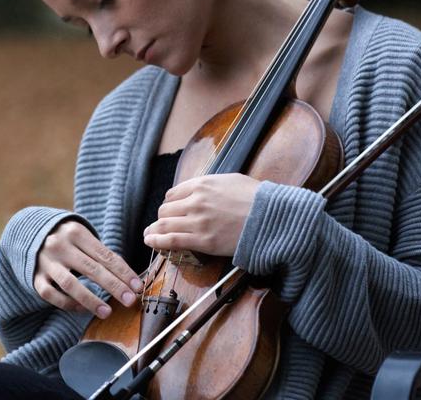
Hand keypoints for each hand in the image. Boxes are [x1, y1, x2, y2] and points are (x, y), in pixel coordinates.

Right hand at [33, 220, 143, 317]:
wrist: (29, 232)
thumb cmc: (67, 239)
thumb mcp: (82, 237)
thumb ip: (101, 254)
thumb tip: (128, 279)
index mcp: (76, 232)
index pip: (105, 255)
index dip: (123, 272)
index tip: (137, 287)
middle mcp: (59, 245)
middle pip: (91, 269)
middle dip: (113, 286)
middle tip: (130, 301)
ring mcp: (46, 262)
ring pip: (70, 283)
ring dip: (90, 299)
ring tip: (107, 312)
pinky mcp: (35, 277)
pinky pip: (51, 294)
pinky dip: (67, 303)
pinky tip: (82, 309)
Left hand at [143, 174, 261, 256]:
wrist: (271, 216)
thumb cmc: (256, 198)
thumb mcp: (230, 180)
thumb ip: (210, 185)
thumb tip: (200, 190)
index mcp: (202, 184)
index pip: (173, 194)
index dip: (170, 204)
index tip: (171, 210)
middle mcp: (196, 201)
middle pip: (166, 209)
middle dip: (163, 218)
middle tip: (162, 225)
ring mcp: (198, 221)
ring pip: (165, 224)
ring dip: (155, 230)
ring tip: (149, 235)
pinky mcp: (203, 240)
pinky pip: (172, 240)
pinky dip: (157, 241)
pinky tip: (151, 242)